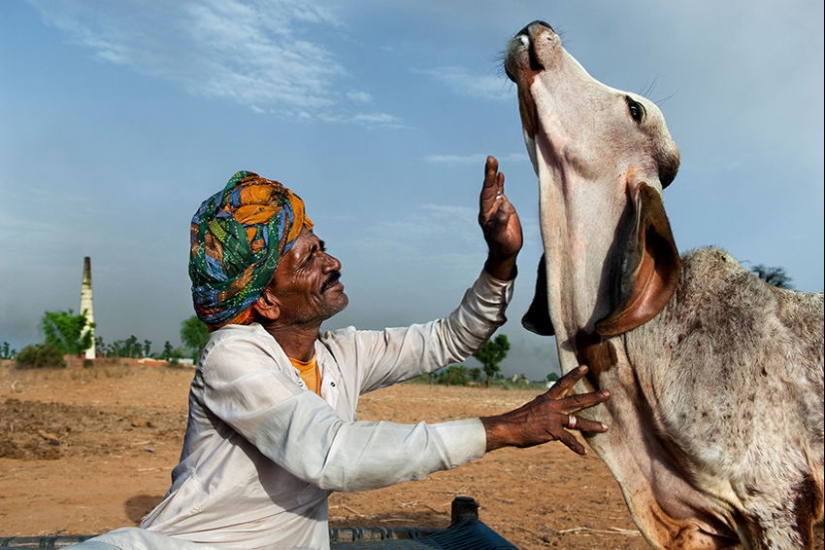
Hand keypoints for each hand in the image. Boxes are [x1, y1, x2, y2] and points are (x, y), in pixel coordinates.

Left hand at [478, 156, 521, 279]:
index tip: (492, 170)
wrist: (505, 253)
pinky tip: (500, 174)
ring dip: (493, 175)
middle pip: (489, 188)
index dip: (489, 181)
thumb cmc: (502, 246)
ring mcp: (496, 207)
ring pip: (494, 189)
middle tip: (490, 159)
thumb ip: (502, 221)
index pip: (487, 194)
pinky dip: (500, 184)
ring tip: (492, 161)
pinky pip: (500, 193)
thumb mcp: (502, 235)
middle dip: (490, 173)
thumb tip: (505, 204)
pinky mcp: (504, 209)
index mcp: (486, 214)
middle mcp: (489, 208)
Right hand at [480, 365, 609, 454]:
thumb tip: (555, 414)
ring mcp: (553, 419)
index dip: (574, 375)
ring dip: (592, 424)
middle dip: (594, 397)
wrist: (508, 428)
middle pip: (577, 400)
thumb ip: (547, 410)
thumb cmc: (519, 420)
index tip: (585, 367)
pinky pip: (568, 439)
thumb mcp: (534, 408)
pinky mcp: (552, 432)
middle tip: (607, 394)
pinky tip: (583, 452)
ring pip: (577, 421)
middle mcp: (552, 406)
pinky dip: (576, 446)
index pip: (563, 383)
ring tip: (605, 427)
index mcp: (547, 398)